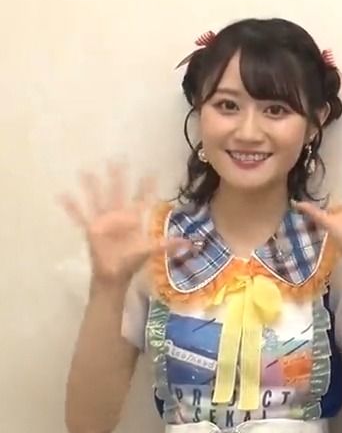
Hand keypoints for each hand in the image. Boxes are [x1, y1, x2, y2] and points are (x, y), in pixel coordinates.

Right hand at [59, 163, 187, 286]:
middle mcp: (118, 216)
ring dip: (92, 186)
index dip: (146, 187)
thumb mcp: (150, 250)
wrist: (114, 273)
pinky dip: (71, 207)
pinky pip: (80, 216)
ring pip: (97, 199)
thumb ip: (167, 245)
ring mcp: (103, 220)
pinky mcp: (91, 228)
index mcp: (133, 219)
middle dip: (118, 177)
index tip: (151, 172)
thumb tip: (188, 243)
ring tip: (86, 170)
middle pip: (118, 192)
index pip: (142, 199)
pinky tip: (63, 194)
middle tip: (118, 159)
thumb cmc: (132, 260)